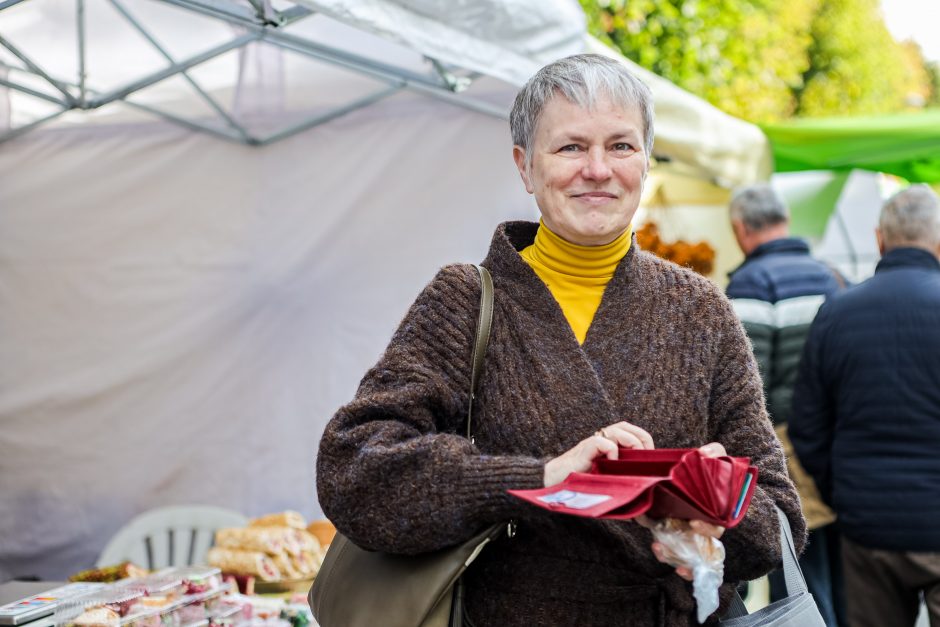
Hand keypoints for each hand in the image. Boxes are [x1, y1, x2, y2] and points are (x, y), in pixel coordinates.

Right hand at [543, 421, 653, 486]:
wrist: (551, 485)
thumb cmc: (577, 486)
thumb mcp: (604, 485)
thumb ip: (618, 488)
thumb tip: (639, 505)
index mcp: (606, 447)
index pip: (628, 431)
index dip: (642, 439)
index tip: (650, 457)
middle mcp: (599, 442)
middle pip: (624, 426)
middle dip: (641, 437)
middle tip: (647, 455)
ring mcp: (591, 445)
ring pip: (616, 429)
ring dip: (630, 441)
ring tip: (634, 458)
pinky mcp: (583, 452)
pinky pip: (600, 442)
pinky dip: (611, 449)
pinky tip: (612, 463)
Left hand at [639, 440, 727, 580]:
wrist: (686, 472)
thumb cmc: (704, 470)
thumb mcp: (713, 459)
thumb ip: (714, 454)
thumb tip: (704, 453)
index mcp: (714, 514)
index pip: (715, 528)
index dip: (707, 529)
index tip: (694, 523)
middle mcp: (702, 527)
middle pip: (697, 548)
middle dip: (684, 551)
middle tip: (668, 545)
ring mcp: (687, 532)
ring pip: (682, 552)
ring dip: (671, 554)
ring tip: (658, 548)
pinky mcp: (671, 533)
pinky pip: (670, 550)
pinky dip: (664, 553)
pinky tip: (657, 548)